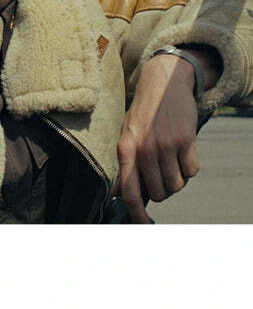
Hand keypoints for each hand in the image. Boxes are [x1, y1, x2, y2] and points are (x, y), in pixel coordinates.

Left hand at [112, 54, 199, 222]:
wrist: (163, 82)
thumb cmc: (143, 113)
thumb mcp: (126, 134)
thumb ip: (123, 165)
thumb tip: (116, 194)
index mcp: (125, 149)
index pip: (129, 192)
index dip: (137, 214)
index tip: (144, 226)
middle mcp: (144, 149)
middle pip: (160, 193)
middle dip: (162, 188)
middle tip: (161, 170)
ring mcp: (166, 145)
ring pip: (177, 185)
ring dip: (177, 178)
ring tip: (171, 158)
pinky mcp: (186, 140)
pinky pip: (192, 171)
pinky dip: (189, 166)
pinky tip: (182, 150)